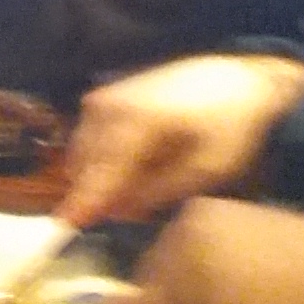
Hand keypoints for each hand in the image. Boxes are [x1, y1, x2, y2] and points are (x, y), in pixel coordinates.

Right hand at [59, 54, 303, 224]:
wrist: (238, 77)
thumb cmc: (230, 124)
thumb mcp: (209, 167)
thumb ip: (160, 191)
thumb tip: (119, 212)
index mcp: (134, 122)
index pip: (100, 172)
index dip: (83, 202)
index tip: (65, 226)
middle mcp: (106, 107)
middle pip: (83, 163)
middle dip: (95, 192)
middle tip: (126, 211)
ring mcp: (101, 98)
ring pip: (82, 151)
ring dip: (97, 175)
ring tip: (134, 188)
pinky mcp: (104, 96)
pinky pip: (88, 136)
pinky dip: (100, 158)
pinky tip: (131, 165)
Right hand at [129, 197, 303, 303]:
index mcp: (182, 248)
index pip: (144, 287)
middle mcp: (193, 217)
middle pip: (162, 263)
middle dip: (179, 291)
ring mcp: (223, 208)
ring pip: (189, 250)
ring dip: (200, 275)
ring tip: (235, 302)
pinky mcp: (249, 207)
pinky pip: (214, 238)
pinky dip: (221, 259)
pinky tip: (250, 281)